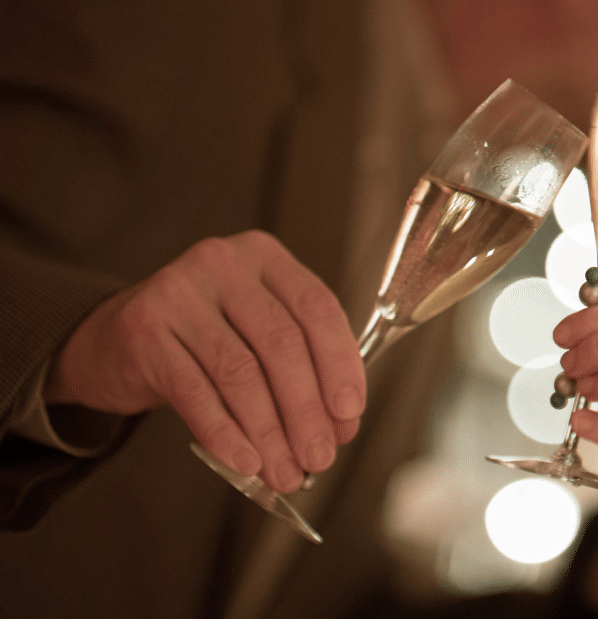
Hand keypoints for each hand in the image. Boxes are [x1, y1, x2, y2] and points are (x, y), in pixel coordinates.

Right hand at [45, 230, 366, 493]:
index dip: (340, 364)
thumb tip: (339, 426)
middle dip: (306, 410)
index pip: (317, 309)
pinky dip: (226, 434)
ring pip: (241, 372)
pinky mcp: (143, 329)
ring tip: (285, 471)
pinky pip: (195, 392)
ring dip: (270, 432)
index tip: (350, 413)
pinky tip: (245, 461)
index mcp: (265, 257)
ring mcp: (179, 292)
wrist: (117, 339)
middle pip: (282, 344)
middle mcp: (224, 264)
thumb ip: (303, 365)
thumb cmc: (204, 336)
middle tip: (319, 456)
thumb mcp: (257, 330)